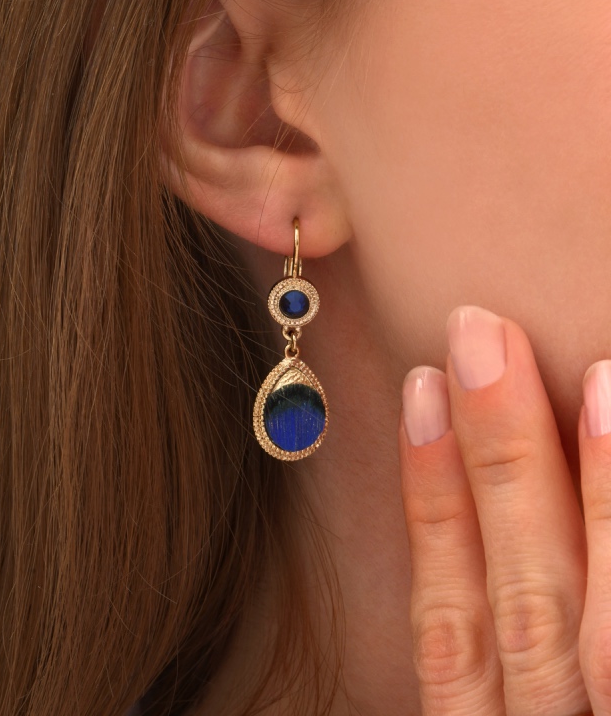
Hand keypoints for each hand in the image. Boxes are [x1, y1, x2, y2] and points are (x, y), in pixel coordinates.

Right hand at [398, 305, 610, 715]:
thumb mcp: (493, 711)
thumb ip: (483, 648)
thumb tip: (465, 508)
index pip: (446, 620)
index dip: (430, 499)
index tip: (422, 393)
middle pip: (520, 601)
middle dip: (496, 460)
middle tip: (479, 336)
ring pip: (602, 629)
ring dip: (599, 495)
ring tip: (595, 377)